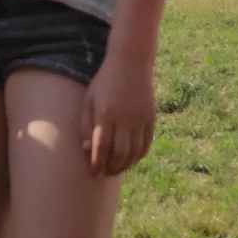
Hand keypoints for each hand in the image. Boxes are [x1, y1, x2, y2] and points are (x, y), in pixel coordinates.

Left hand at [81, 60, 154, 175]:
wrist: (130, 63)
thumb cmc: (104, 82)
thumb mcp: (89, 100)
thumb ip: (86, 125)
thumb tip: (87, 150)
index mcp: (106, 113)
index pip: (102, 147)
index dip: (98, 163)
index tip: (94, 173)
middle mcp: (125, 118)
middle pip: (120, 153)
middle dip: (111, 168)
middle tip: (104, 174)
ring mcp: (140, 119)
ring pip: (134, 152)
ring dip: (125, 165)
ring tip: (116, 170)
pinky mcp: (151, 118)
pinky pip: (146, 144)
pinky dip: (139, 156)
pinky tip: (131, 160)